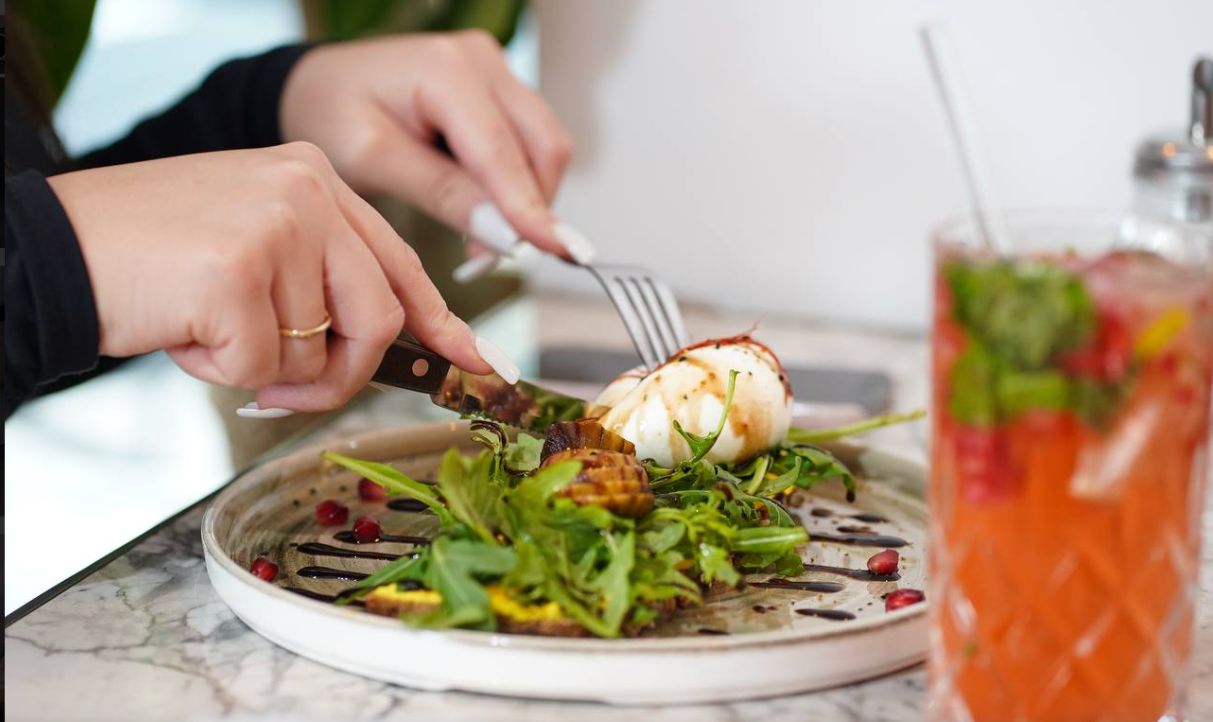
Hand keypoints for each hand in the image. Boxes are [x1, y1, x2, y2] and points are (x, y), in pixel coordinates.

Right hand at [48, 142, 517, 412]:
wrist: (54, 248)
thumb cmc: (155, 257)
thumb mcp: (255, 246)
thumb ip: (320, 281)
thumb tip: (376, 350)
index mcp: (316, 179)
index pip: (402, 262)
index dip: (442, 322)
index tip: (474, 362)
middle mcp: (308, 192)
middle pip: (380, 316)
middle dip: (344, 372)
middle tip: (289, 387)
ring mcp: (276, 227)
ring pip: (319, 349)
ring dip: (266, 370)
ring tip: (207, 329)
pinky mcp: (237, 272)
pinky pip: (263, 367)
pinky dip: (222, 373)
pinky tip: (183, 332)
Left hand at [279, 31, 594, 264]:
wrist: (321, 86)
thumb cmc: (333, 113)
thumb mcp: (374, 160)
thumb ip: (441, 193)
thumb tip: (503, 234)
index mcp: (445, 70)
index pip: (502, 152)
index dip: (531, 209)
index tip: (560, 251)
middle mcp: (481, 61)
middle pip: (543, 146)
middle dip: (532, 209)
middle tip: (491, 257)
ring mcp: (496, 73)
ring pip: (545, 148)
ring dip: (527, 201)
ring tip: (480, 239)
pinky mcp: (501, 91)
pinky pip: (531, 145)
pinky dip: (518, 187)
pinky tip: (484, 212)